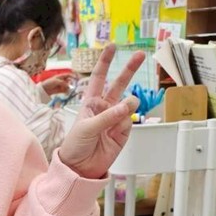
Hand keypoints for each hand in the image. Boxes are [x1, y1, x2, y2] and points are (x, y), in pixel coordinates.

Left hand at [40, 73, 74, 97]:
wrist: (44, 89)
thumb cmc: (49, 83)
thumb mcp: (56, 81)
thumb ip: (63, 83)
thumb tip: (68, 86)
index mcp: (61, 76)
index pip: (68, 75)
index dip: (72, 76)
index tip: (76, 78)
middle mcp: (62, 80)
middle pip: (69, 81)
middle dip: (72, 83)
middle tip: (74, 85)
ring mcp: (61, 85)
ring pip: (68, 86)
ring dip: (69, 88)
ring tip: (70, 90)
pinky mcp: (60, 90)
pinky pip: (65, 90)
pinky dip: (67, 91)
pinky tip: (67, 93)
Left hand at [58, 45, 143, 179]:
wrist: (80, 168)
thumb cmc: (75, 146)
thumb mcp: (86, 127)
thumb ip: (107, 116)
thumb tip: (128, 105)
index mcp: (90, 102)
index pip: (99, 77)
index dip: (105, 62)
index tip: (112, 47)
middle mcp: (104, 108)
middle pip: (119, 84)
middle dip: (129, 69)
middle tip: (140, 55)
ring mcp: (115, 119)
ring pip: (128, 104)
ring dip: (126, 106)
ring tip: (119, 114)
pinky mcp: (123, 132)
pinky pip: (128, 122)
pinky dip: (124, 125)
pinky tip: (115, 133)